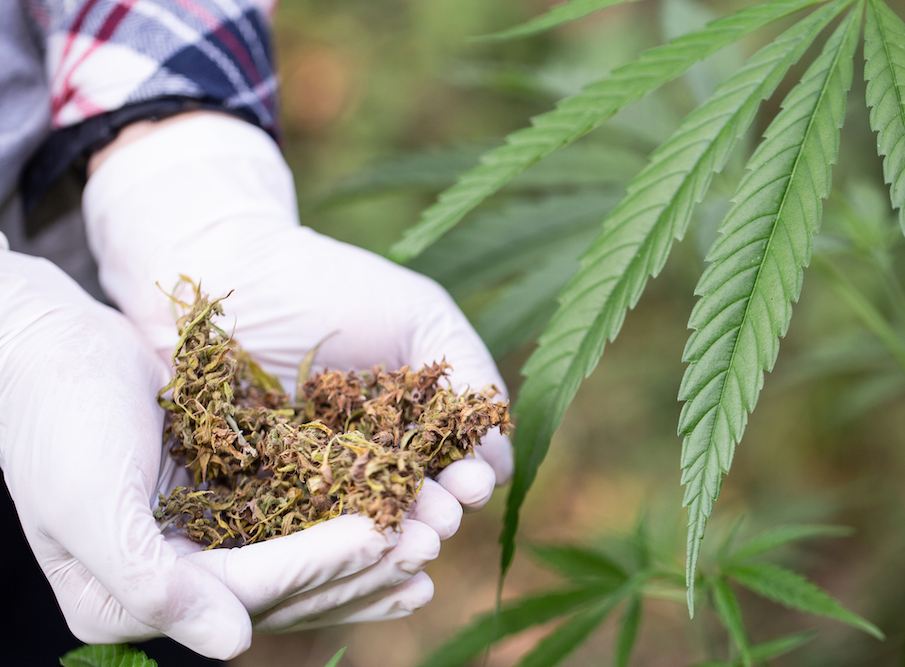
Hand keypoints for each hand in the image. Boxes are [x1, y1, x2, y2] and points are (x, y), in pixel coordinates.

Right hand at [0, 253, 442, 656]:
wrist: (53, 348)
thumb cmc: (59, 418)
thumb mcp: (86, 502)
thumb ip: (150, 580)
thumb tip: (234, 644)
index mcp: (127, 600)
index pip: (240, 593)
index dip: (313, 567)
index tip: (378, 536)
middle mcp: (170, 586)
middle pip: (279, 590)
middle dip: (355, 569)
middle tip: (427, 544)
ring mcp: (199, 547)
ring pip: (295, 563)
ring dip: (362, 556)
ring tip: (428, 543)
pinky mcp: (224, 507)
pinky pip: (292, 524)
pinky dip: (340, 521)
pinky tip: (391, 519)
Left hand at [82, 113, 513, 619]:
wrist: (230, 269)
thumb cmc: (333, 286)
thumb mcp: (422, 317)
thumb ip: (470, 377)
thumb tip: (502, 462)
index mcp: (408, 425)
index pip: (450, 467)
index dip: (468, 479)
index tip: (474, 481)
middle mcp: (365, 459)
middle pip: (410, 504)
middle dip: (434, 517)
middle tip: (442, 520)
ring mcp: (310, 479)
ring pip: (358, 525)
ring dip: (388, 538)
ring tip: (407, 539)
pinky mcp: (254, 493)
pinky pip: (290, 528)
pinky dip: (321, 542)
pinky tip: (346, 544)